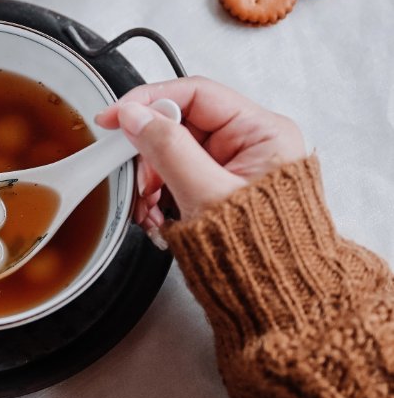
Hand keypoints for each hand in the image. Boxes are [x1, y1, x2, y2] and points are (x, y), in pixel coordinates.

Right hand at [94, 76, 305, 243]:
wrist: (280, 303)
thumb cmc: (263, 254)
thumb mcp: (206, 194)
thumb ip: (167, 149)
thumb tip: (134, 116)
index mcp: (262, 133)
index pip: (195, 94)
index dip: (149, 100)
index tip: (116, 116)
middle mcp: (251, 145)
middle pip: (180, 126)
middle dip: (149, 154)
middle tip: (135, 179)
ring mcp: (234, 168)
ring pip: (173, 153)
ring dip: (150, 181)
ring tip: (148, 208)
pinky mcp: (219, 190)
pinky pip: (177, 178)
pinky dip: (159, 196)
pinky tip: (157, 217)